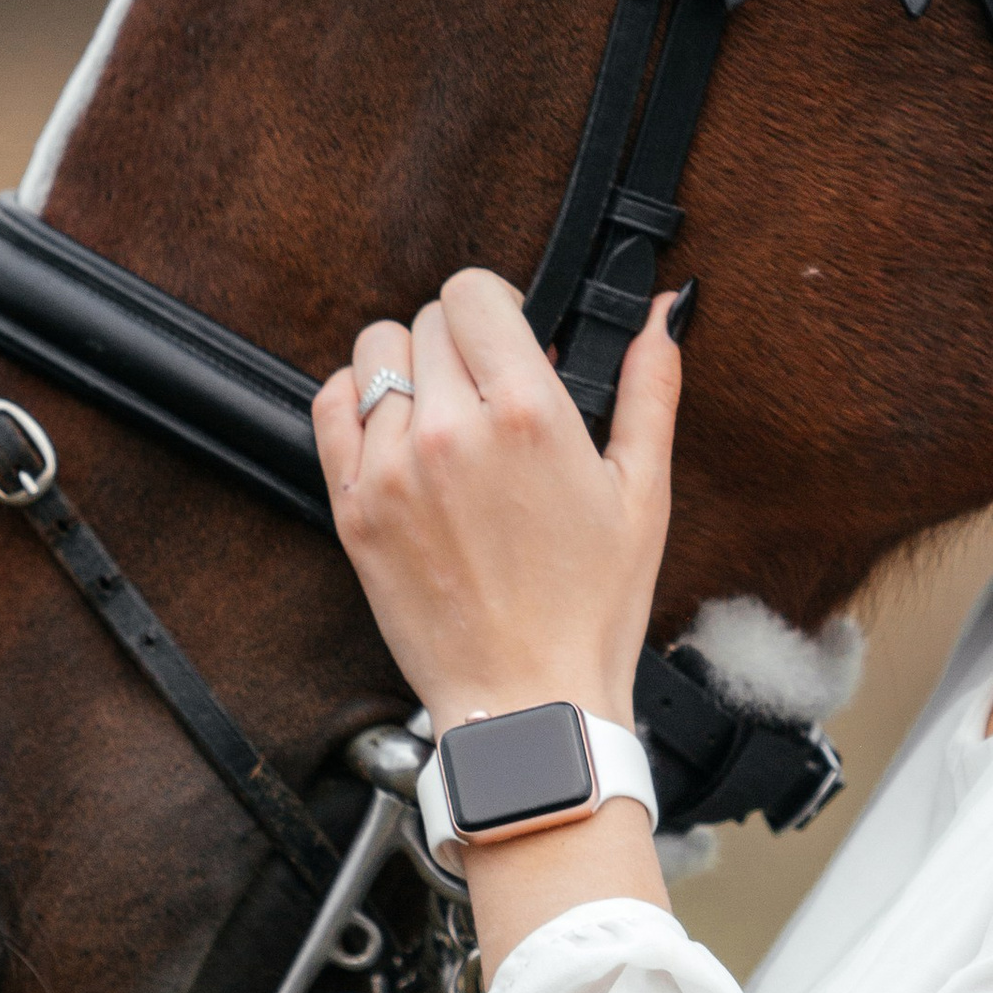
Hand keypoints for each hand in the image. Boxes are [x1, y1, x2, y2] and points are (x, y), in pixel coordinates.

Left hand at [314, 269, 681, 735]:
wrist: (527, 700)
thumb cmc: (592, 609)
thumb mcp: (643, 493)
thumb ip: (649, 388)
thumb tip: (662, 312)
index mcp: (527, 415)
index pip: (475, 292)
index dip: (500, 308)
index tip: (516, 344)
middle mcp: (450, 431)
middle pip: (427, 318)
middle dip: (464, 344)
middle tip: (492, 397)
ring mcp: (392, 469)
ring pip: (375, 353)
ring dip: (410, 368)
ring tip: (445, 418)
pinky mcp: (353, 508)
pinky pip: (330, 407)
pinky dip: (359, 404)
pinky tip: (399, 437)